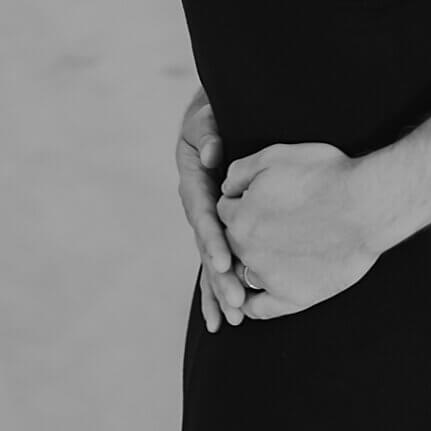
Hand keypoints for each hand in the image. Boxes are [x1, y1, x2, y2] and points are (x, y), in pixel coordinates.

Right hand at [177, 88, 245, 331]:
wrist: (218, 112)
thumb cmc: (214, 110)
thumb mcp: (205, 112)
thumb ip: (206, 128)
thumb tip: (210, 154)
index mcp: (192, 179)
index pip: (202, 214)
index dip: (213, 239)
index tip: (227, 261)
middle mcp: (196, 204)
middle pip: (207, 246)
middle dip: (221, 277)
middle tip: (237, 303)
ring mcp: (207, 218)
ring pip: (212, 259)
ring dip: (221, 290)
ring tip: (236, 320)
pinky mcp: (220, 226)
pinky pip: (219, 259)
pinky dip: (220, 287)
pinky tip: (225, 319)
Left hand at [218, 141, 377, 317]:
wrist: (367, 206)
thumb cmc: (326, 175)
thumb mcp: (276, 156)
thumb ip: (241, 171)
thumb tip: (226, 187)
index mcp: (240, 217)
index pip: (225, 210)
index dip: (241, 200)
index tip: (258, 197)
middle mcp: (247, 251)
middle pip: (231, 242)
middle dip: (244, 231)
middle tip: (266, 222)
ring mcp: (269, 278)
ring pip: (244, 273)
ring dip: (250, 263)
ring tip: (269, 253)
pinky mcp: (293, 298)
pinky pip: (260, 309)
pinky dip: (253, 303)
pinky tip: (255, 296)